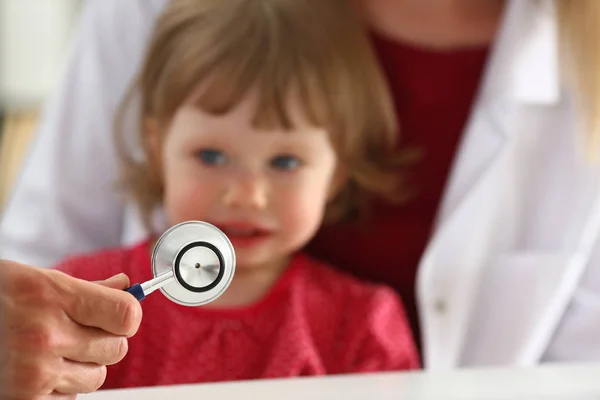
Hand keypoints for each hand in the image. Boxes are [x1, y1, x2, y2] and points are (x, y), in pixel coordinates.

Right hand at [0, 259, 142, 398]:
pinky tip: (41, 367)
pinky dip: (63, 385)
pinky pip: (71, 397)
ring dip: (85, 365)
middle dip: (106, 339)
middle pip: (116, 348)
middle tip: (81, 330)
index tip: (119, 313)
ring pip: (97, 376)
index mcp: (51, 295)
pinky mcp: (25, 399)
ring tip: (55, 348)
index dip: (127, 315)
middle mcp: (44, 335)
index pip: (125, 315)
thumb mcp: (38, 280)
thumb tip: (126, 288)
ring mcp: (33, 371)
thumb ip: (87, 289)